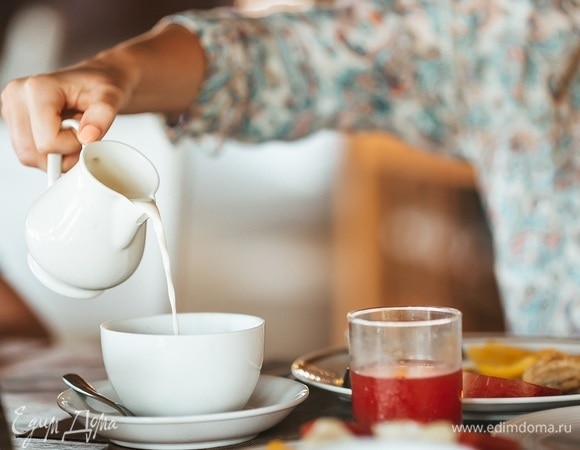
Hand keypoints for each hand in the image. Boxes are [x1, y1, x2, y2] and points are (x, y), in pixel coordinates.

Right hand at [1, 23, 204, 171]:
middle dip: (63, 156)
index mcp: (36, 89)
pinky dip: (52, 154)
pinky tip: (67, 139)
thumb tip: (87, 139)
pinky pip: (30, 153)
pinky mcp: (16, 118)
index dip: (71, 149)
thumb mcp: (113, 97)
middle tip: (86, 139)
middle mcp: (16, 95)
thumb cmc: (110, 84)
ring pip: (29, 156)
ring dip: (58, 157)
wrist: (106, 78)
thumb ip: (102, 116)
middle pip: (33, 153)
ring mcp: (12, 108)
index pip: (45, 142)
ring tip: (78, 137)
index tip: (91, 138)